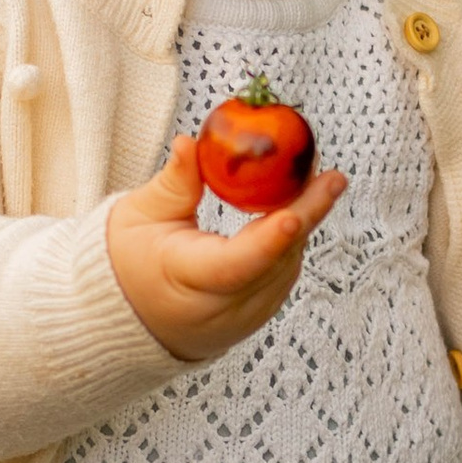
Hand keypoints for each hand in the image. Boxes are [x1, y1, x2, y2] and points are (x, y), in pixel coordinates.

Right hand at [107, 133, 347, 362]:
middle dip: (307, 216)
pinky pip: (284, 270)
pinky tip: (302, 205)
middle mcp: (222, 307)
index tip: (294, 213)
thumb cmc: (130, 261)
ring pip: (286, 266)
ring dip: (304, 223)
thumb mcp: (139, 216)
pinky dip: (293, 238)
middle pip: (275, 262)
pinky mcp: (261, 311)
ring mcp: (246, 315)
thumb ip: (173, 183)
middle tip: (332, 178)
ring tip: (318, 180)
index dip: (268, 241)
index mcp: (185, 281)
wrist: (133, 319)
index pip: (235, 267)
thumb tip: (192, 144)